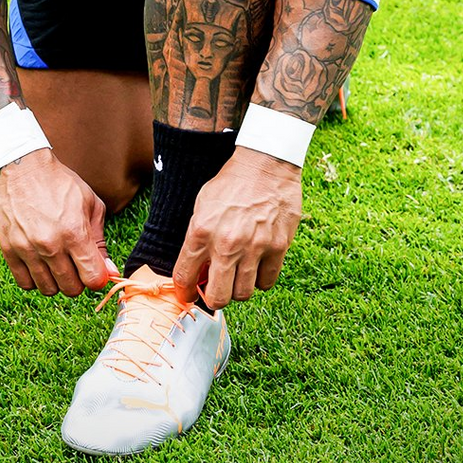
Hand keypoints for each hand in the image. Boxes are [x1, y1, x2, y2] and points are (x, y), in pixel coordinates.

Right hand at [0, 149, 114, 296]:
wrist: (22, 168)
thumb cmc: (59, 183)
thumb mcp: (90, 204)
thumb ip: (99, 240)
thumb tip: (108, 270)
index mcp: (75, 233)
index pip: (93, 279)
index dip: (98, 278)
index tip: (95, 270)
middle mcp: (51, 245)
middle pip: (71, 289)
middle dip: (78, 281)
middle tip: (76, 265)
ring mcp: (27, 250)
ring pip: (48, 289)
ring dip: (56, 281)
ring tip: (57, 263)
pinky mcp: (9, 250)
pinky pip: (25, 283)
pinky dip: (35, 279)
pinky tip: (40, 264)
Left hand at [173, 147, 302, 309]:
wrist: (265, 164)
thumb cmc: (231, 182)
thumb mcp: (202, 205)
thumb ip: (197, 238)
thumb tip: (197, 268)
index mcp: (201, 231)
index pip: (185, 277)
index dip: (185, 291)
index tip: (188, 293)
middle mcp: (226, 244)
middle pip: (217, 298)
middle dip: (213, 299)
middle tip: (215, 291)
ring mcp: (254, 247)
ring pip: (244, 294)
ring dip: (238, 289)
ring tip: (237, 276)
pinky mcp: (277, 247)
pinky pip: (267, 282)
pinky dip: (261, 280)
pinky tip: (257, 268)